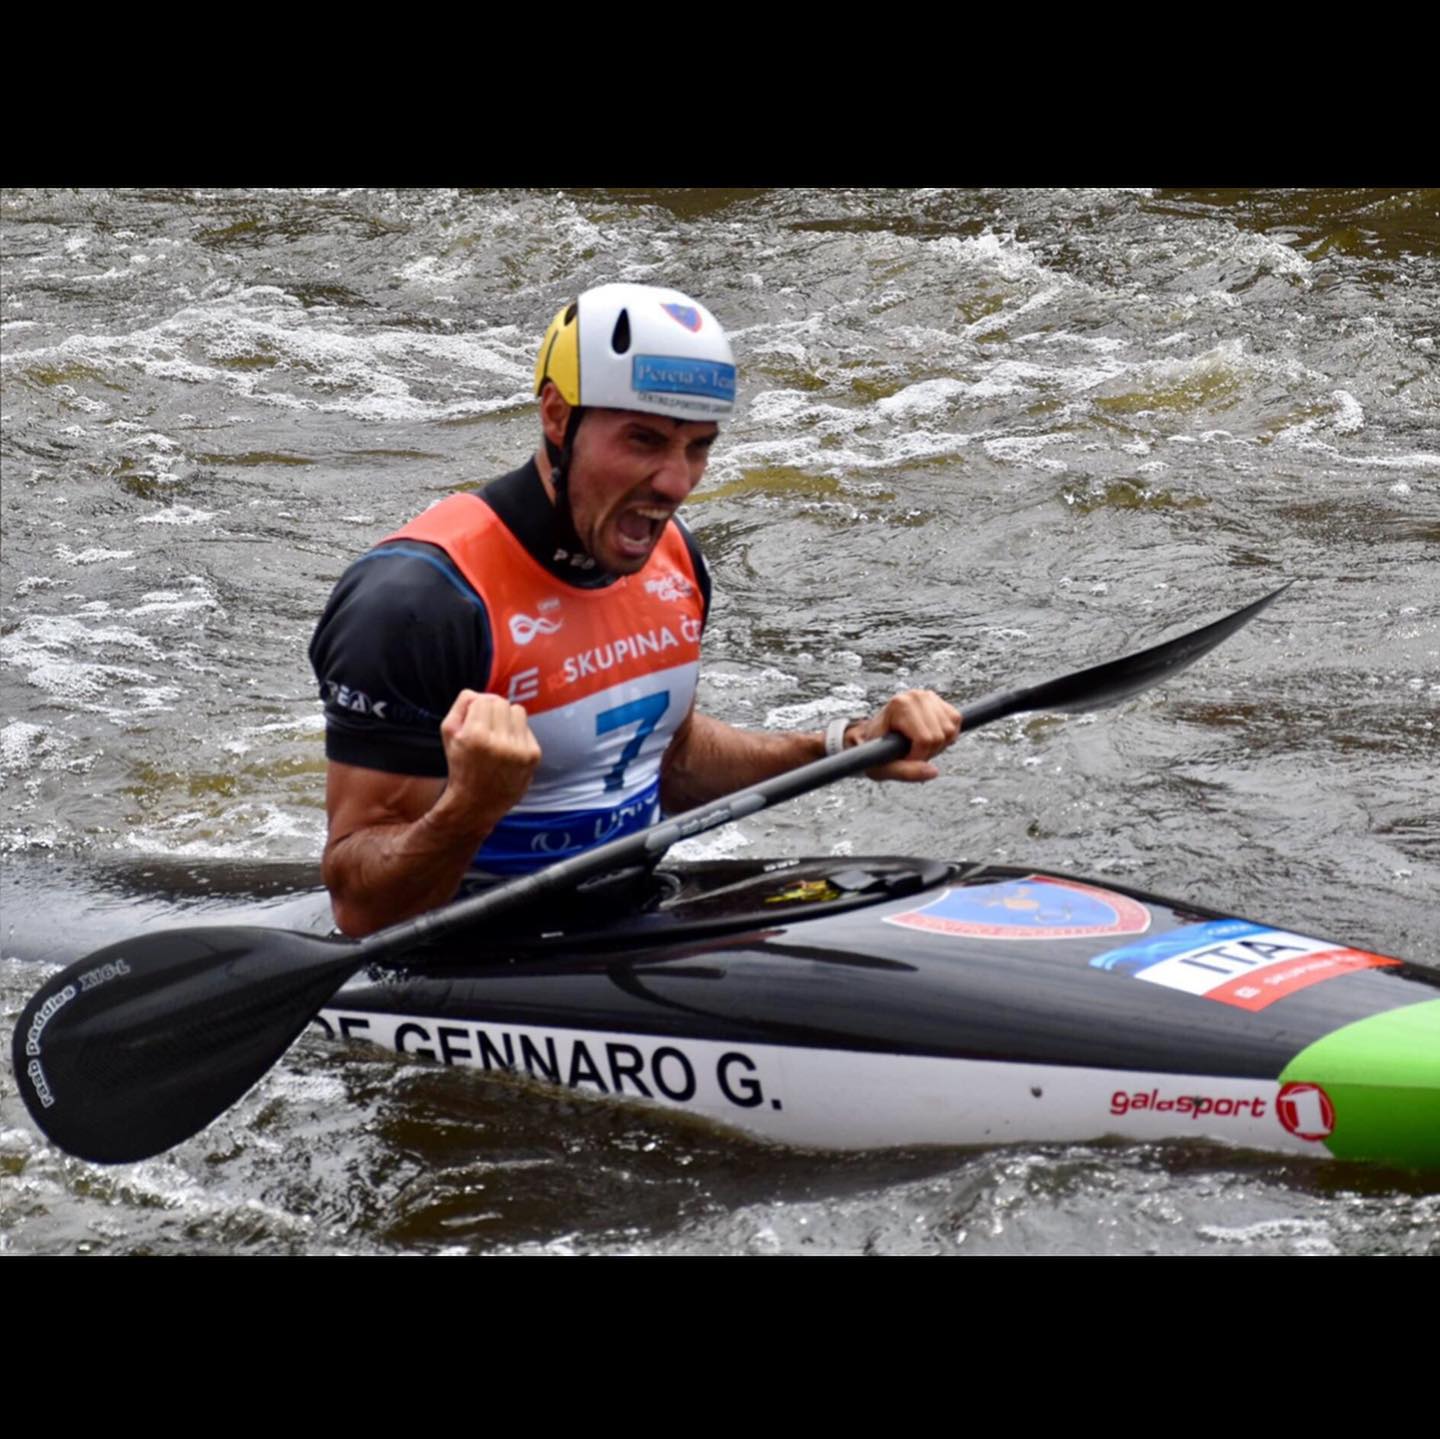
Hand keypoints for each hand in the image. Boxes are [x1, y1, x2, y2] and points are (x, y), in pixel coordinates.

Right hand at [439, 689, 541, 816]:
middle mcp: (499, 743)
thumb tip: (479, 692)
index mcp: (474, 736)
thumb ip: (460, 706)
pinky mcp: (533, 756)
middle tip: (487, 727)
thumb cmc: (461, 765)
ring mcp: (519, 750)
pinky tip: (508, 749)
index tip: (474, 721)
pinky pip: (527, 727)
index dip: (477, 709)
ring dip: (508, 719)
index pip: (483, 700)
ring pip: (518, 710)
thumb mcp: (448, 735)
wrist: (478, 802)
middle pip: (501, 702)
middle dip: (493, 711)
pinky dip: (518, 733)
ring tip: (499, 735)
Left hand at [850, 689, 960, 781]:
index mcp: (899, 705)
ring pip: (950, 731)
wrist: (873, 737)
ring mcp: (929, 697)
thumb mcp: (883, 768)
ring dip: (939, 746)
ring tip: (919, 747)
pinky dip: (947, 737)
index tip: (904, 760)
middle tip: (911, 754)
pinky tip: (930, 739)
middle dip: (928, 753)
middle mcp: (916, 696)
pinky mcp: (940, 701)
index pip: (924, 739)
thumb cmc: (873, 753)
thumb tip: (934, 772)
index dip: (918, 757)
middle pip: (939, 736)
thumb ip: (905, 772)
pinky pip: (956, 722)